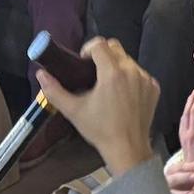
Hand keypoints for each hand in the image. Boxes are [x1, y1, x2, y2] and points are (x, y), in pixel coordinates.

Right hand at [36, 37, 158, 176]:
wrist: (128, 148)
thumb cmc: (100, 130)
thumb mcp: (73, 110)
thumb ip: (54, 90)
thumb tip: (40, 74)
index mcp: (112, 73)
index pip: (100, 44)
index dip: (88, 49)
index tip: (82, 63)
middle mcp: (132, 71)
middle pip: (115, 47)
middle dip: (102, 54)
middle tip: (92, 71)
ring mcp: (145, 79)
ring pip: (128, 60)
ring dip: (116, 65)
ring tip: (106, 84)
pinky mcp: (154, 87)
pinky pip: (139, 73)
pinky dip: (130, 77)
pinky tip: (121, 93)